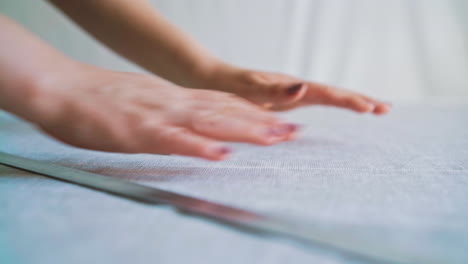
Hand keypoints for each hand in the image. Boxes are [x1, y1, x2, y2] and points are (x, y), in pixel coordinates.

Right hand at [25, 64, 298, 160]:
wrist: (60, 87)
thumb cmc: (98, 98)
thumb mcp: (143, 101)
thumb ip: (169, 111)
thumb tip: (190, 124)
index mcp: (173, 98)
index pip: (220, 104)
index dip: (252, 113)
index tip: (279, 121)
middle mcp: (172, 103)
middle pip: (223, 112)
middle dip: (261, 122)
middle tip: (294, 130)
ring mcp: (157, 115)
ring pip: (208, 122)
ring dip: (243, 131)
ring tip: (275, 139)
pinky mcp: (137, 131)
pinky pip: (172, 139)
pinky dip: (198, 147)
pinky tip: (220, 154)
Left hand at [197, 64, 390, 112]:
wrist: (215, 81)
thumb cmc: (230, 86)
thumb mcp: (249, 88)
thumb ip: (275, 89)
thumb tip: (305, 87)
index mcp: (291, 86)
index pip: (327, 93)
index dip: (349, 100)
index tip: (371, 107)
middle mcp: (297, 88)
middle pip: (335, 92)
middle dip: (361, 100)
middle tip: (386, 109)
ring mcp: (294, 93)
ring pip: (330, 96)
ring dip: (353, 101)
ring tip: (376, 108)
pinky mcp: (287, 100)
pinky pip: (319, 101)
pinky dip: (336, 104)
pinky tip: (342, 107)